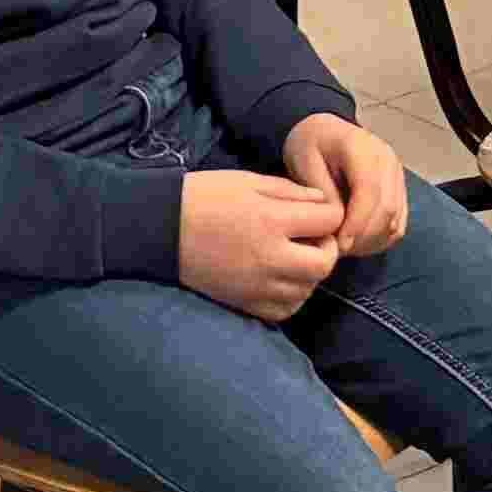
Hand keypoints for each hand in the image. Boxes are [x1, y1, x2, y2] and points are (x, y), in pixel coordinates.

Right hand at [178, 168, 348, 320]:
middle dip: (327, 248)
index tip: (320, 211)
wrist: (161, 230)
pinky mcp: (245, 304)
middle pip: (324, 264)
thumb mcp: (248, 181)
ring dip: (309, 273)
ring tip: (295, 257)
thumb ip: (290, 191)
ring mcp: (257, 286)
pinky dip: (291, 296)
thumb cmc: (203, 197)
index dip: (330, 213)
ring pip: (307, 289)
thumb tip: (323, 201)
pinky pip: (285, 310)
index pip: (328, 221)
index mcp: (272, 220)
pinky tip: (280, 278)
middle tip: (313, 238)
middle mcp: (270, 258)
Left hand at [281, 112, 411, 255]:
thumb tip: (340, 225)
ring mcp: (397, 174)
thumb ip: (324, 193)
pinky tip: (359, 243)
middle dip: (363, 237)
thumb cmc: (310, 145)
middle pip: (387, 209)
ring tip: (346, 248)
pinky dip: (381, 238)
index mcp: (362, 148)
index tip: (338, 246)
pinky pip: (398, 222)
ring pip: (395, 219)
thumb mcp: (305, 163)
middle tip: (338, 252)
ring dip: (372, 240)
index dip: (357, 223)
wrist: (324, 131)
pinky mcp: (399, 188)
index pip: (369, 192)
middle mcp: (387, 160)